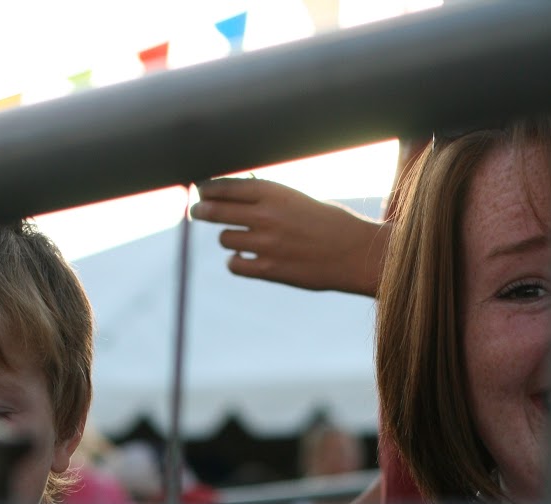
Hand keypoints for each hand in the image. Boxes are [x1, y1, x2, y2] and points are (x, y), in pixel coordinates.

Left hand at [190, 178, 389, 294]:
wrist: (354, 253)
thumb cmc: (330, 223)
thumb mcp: (298, 199)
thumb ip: (268, 199)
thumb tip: (237, 198)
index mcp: (273, 193)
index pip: (225, 186)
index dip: (208, 188)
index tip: (201, 189)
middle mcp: (265, 216)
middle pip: (215, 211)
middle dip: (201, 210)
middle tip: (197, 211)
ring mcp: (266, 244)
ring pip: (225, 239)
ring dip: (228, 238)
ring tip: (237, 237)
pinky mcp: (270, 270)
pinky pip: (235, 265)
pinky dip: (234, 261)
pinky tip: (241, 258)